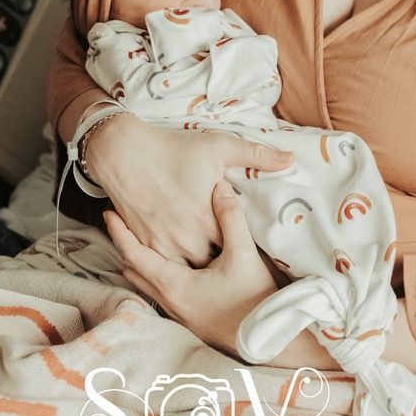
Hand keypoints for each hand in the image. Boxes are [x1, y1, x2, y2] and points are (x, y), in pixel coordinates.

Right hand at [86, 112, 293, 265]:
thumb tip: (291, 159)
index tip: (251, 247)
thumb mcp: (220, 146)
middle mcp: (186, 240)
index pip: (235, 247)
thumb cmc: (174, 148)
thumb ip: (257, 156)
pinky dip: (175, 261)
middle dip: (222, 261)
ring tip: (213, 262)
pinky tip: (185, 254)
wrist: (124, 153)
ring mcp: (162, 245)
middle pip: (212, 263)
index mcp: (208, 222)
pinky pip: (162, 263)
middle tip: (234, 259)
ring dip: (198, 264)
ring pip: (187, 268)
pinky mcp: (144, 244)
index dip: (244, 248)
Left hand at [104, 180, 278, 355]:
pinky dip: (153, 273)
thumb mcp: (244, 254)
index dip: (119, 232)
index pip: (134, 255)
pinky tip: (169, 264)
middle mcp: (169, 301)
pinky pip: (158, 292)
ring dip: (139, 260)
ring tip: (142, 238)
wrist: (266, 341)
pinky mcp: (189, 318)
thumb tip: (220, 186)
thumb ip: (231, 217)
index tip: (110, 213)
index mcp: (174, 285)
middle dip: (124, 244)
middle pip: (133, 270)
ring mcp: (178, 313)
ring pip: (144, 283)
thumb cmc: (254, 300)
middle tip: (123, 222)